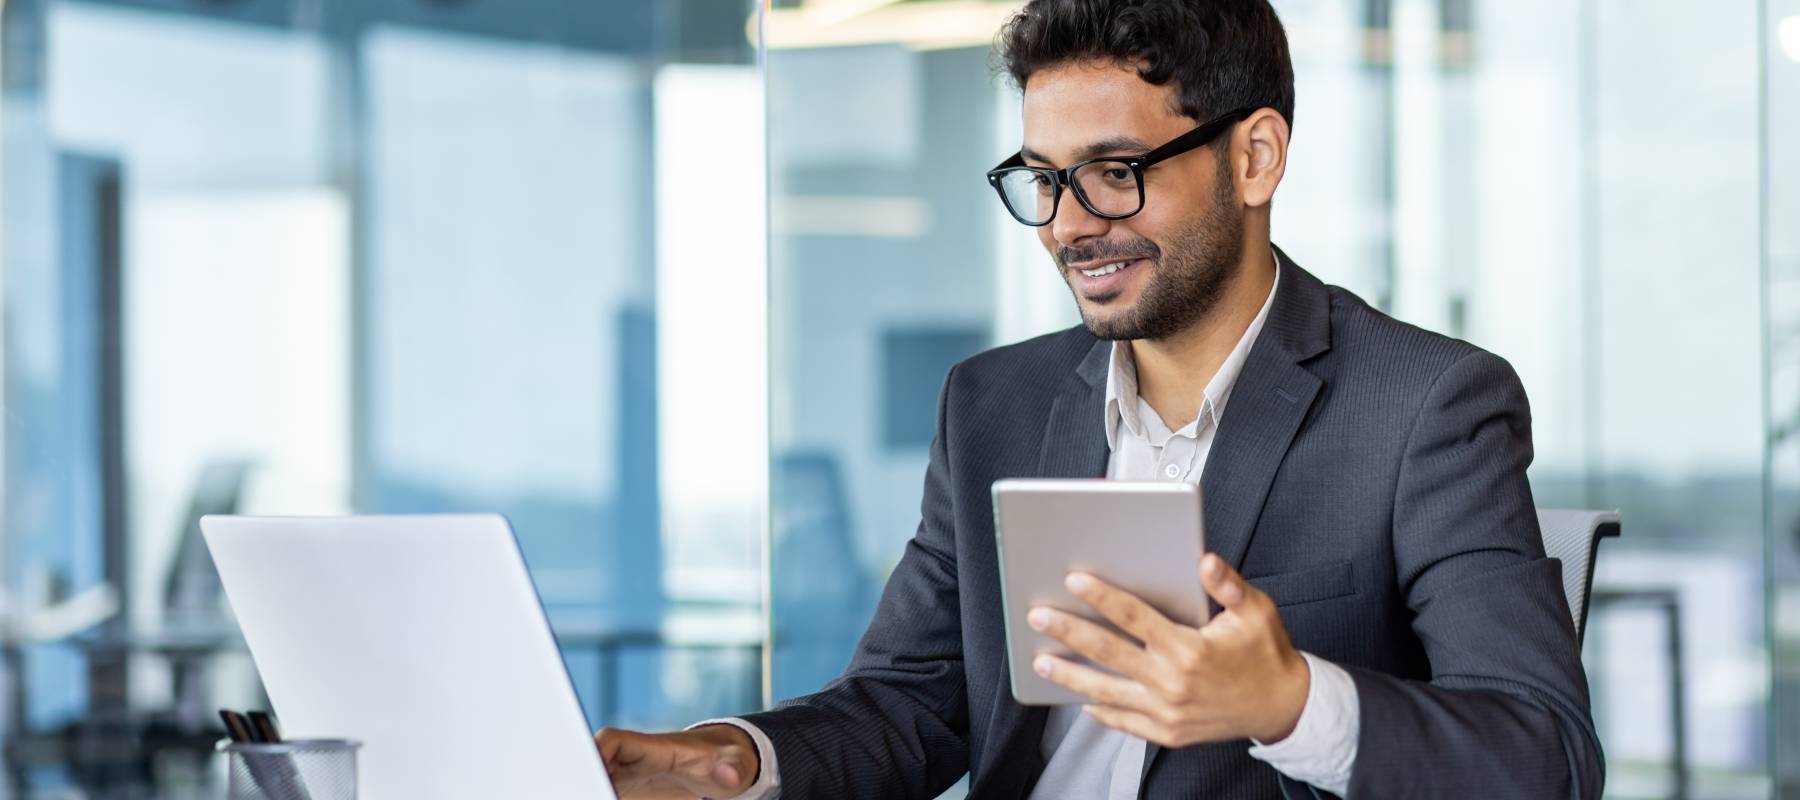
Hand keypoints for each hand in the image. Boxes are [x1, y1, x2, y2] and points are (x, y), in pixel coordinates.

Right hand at [596, 724, 758, 798]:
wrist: (721, 767)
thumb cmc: (724, 761)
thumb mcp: (734, 764)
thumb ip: (731, 767)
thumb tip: (730, 774)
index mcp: (653, 748)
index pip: (613, 740)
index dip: (595, 751)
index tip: (590, 771)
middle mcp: (632, 760)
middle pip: (593, 760)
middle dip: (582, 775)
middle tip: (581, 792)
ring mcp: (627, 777)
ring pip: (595, 778)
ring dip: (588, 787)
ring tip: (587, 795)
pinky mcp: (627, 791)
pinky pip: (604, 790)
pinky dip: (600, 793)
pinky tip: (603, 797)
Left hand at [1028, 553, 1309, 746]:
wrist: (1284, 707)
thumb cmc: (1266, 654)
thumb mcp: (1255, 610)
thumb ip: (1227, 584)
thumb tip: (1204, 560)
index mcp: (1190, 648)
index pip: (1134, 617)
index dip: (1101, 597)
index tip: (1074, 580)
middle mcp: (1173, 681)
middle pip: (1108, 652)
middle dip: (1068, 632)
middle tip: (1038, 617)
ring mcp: (1167, 712)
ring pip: (1106, 691)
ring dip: (1070, 676)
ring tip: (1041, 662)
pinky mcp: (1168, 733)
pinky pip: (1125, 722)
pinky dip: (1100, 711)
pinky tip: (1080, 699)